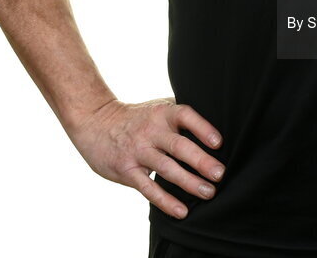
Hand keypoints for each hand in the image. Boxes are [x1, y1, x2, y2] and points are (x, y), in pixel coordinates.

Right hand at [67, 97, 225, 218]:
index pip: (185, 116)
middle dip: (201, 161)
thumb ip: (181, 114)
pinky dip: (165, 201)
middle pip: (179, 146)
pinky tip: (181, 210)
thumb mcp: (158, 107)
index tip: (219, 143)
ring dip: (189, 182)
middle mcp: (151, 130)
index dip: (202, 128)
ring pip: (166, 168)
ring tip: (208, 192)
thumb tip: (217, 120)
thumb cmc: (137, 117)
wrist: (96, 122)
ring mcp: (138, 151)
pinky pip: (148, 188)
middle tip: (220, 174)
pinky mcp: (127, 170)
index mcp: (162, 112)